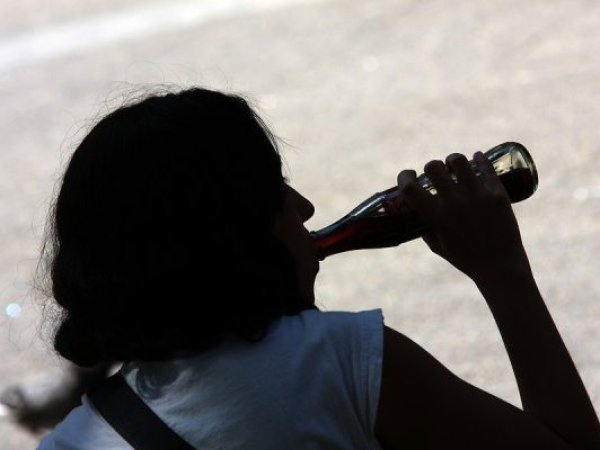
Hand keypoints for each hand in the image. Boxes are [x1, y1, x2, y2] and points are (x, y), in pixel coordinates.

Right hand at [397, 152, 530, 280]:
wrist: (500, 267)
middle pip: (434, 166)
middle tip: (435, 173)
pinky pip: (486, 167)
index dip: (404, 177)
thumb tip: (418, 213)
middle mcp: (455, 202)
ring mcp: (477, 195)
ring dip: (453, 160)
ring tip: (454, 164)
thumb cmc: (465, 259)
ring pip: (460, 160)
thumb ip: (426, 228)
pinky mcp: (497, 193)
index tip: (408, 175)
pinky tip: (476, 157)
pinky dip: (479, 159)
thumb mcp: (438, 246)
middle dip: (431, 167)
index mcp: (436, 216)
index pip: (410, 187)